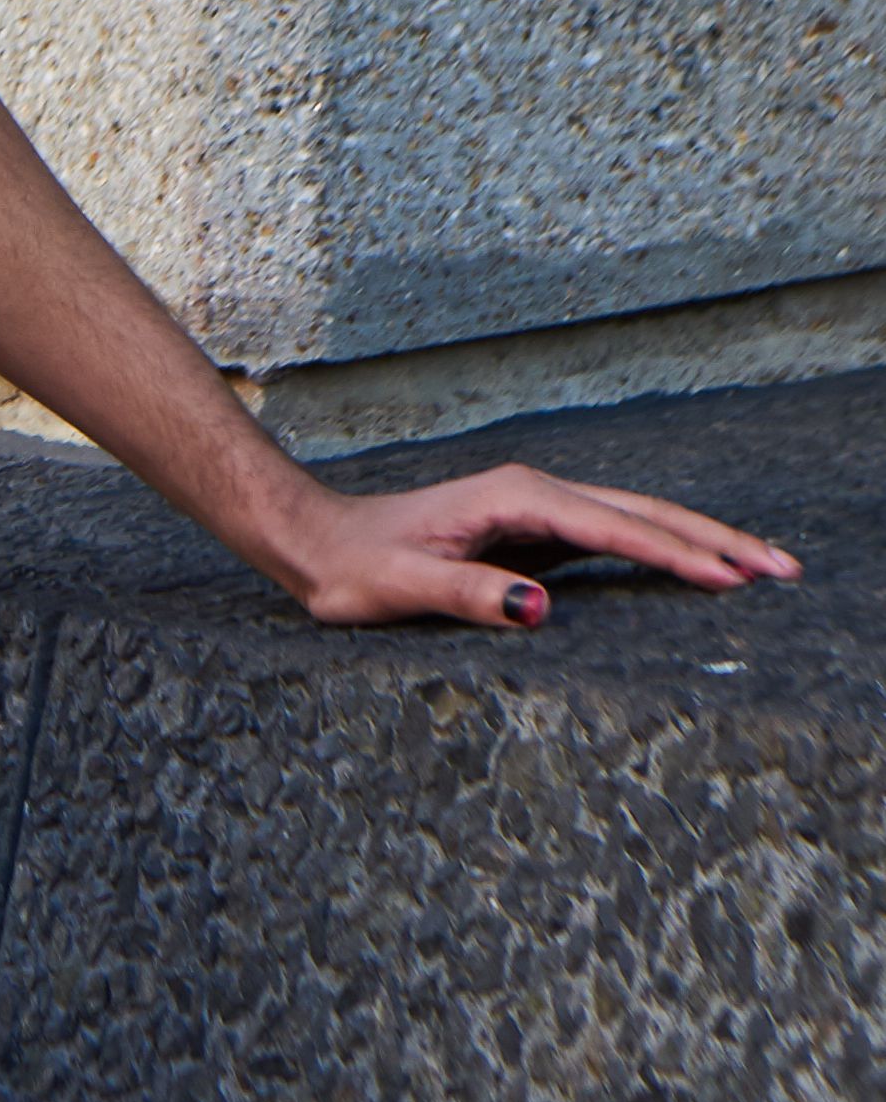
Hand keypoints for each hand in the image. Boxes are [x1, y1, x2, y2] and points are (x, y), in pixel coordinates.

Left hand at [280, 460, 801, 633]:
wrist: (318, 541)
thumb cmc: (354, 567)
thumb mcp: (401, 588)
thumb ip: (471, 596)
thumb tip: (540, 609)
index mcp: (516, 498)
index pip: (616, 528)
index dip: (676, 555)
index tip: (730, 581)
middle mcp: (536, 493)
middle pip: (647, 511)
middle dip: (717, 540)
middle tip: (783, 569)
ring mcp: (539, 509)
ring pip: (638, 519)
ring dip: (701, 542)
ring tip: (763, 569)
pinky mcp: (535, 531)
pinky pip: (614, 537)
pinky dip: (663, 550)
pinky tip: (696, 570)